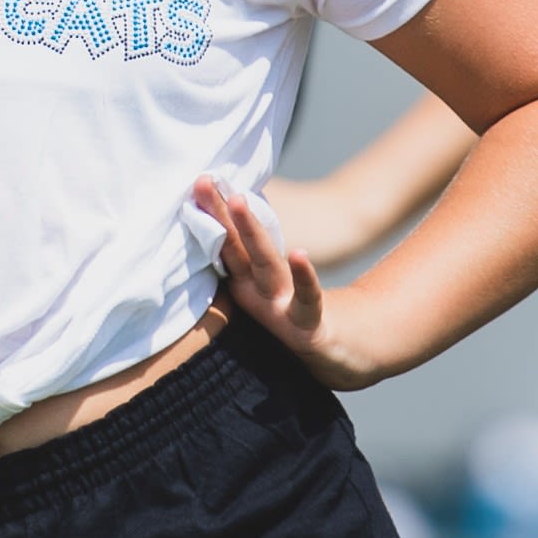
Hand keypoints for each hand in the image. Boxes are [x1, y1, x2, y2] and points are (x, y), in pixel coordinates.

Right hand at [191, 175, 384, 391]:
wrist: (337, 358)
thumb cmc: (300, 313)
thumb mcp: (272, 281)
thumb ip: (252, 252)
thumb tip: (239, 204)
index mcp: (246, 281)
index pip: (225, 241)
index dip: (213, 211)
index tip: (200, 179)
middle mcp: (256, 294)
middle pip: (235, 249)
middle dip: (220, 215)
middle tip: (203, 182)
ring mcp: (279, 310)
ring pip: (264, 267)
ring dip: (250, 234)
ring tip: (237, 202)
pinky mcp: (308, 326)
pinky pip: (307, 299)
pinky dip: (304, 277)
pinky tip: (299, 253)